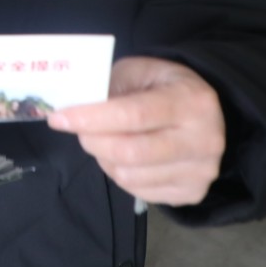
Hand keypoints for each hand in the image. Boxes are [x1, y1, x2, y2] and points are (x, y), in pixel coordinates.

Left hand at [46, 56, 225, 206]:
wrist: (207, 114)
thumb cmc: (164, 87)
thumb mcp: (139, 72)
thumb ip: (110, 89)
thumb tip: (73, 111)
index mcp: (191, 101)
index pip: (133, 114)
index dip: (91, 118)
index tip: (59, 118)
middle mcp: (204, 140)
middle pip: (130, 151)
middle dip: (92, 140)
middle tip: (78, 129)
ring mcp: (201, 171)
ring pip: (129, 176)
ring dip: (103, 158)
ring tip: (104, 140)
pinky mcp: (192, 193)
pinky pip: (138, 192)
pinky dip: (119, 174)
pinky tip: (123, 157)